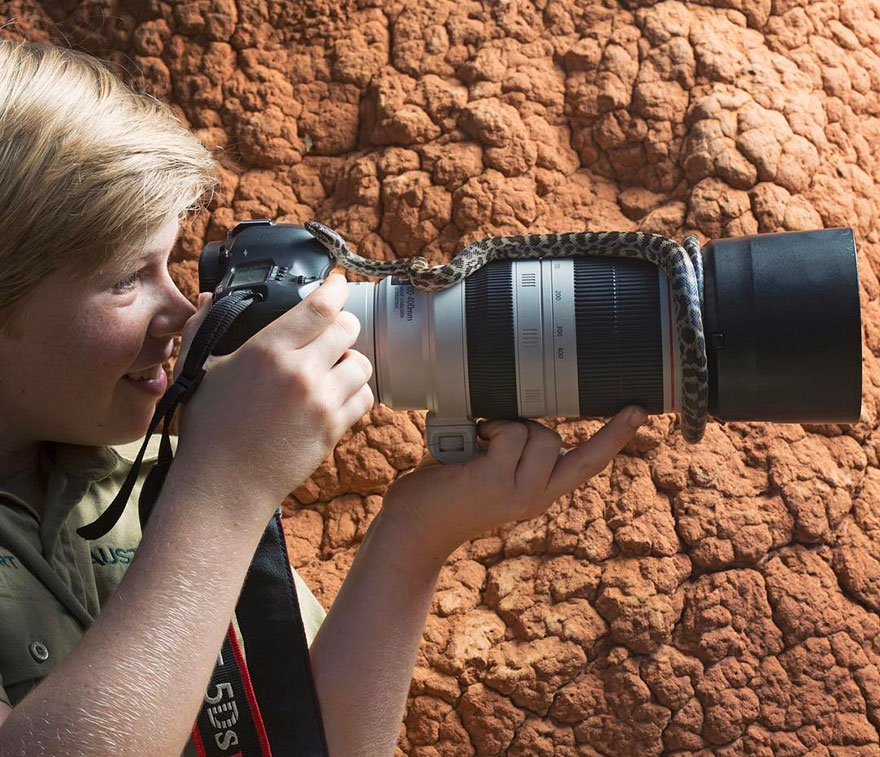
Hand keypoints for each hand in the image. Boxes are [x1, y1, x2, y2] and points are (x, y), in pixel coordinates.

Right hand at [171, 273, 373, 513]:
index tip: (338, 283)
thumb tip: (212, 296)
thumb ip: (204, 327)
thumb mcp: (197, 371)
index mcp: (267, 350)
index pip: (319, 307)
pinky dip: (355, 392)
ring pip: (362, 363)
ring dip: (350, 360)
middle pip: (349, 328)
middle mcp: (299, 372)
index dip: (336, 289)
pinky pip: (364, 398)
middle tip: (333, 329)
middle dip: (344, 324)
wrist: (223, 486)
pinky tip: (335, 395)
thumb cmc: (207, 429)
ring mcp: (321, 402)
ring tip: (332, 367)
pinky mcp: (333, 429)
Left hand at [380, 407, 646, 559]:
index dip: (613, 437)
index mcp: (538, 494)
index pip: (587, 464)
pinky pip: (509, 431)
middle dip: (529, 428)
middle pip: (557, 441)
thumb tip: (517, 410)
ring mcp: (518, 492)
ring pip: (535, 433)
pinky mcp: (495, 481)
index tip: (639, 410)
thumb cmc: (444, 494)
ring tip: (476, 447)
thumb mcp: (491, 474)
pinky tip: (469, 446)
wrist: (411, 530)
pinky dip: (489, 428)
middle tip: (490, 438)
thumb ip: (513, 453)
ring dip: (504, 427)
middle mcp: (535, 498)